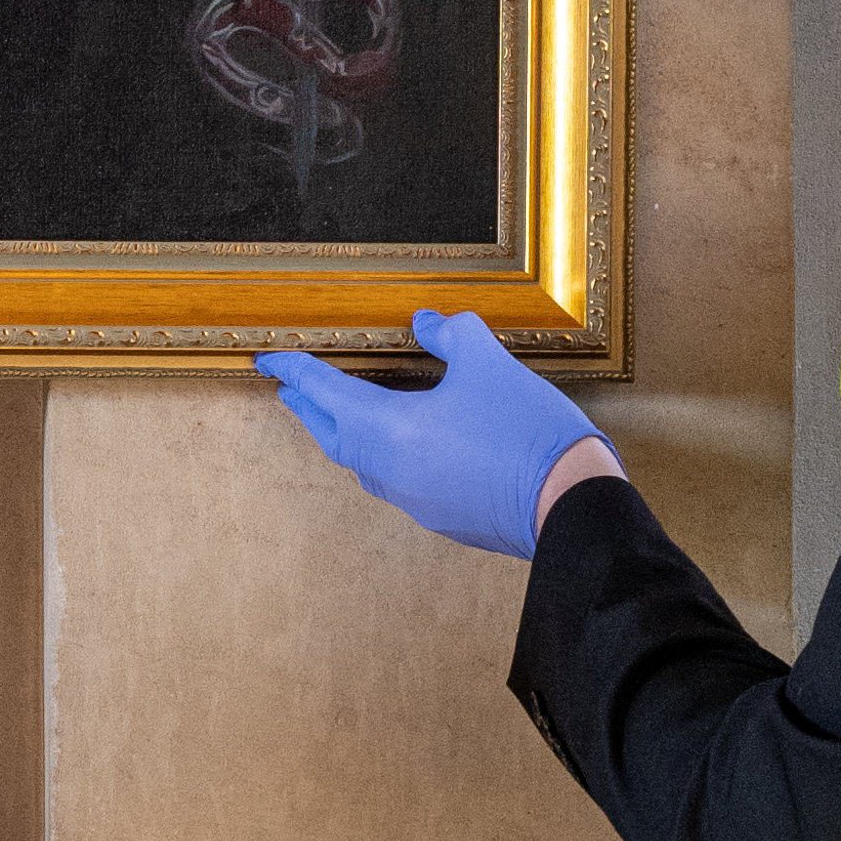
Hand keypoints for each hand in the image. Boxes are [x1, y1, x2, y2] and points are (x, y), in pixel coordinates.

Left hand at [254, 304, 615, 559]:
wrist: (570, 506)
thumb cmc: (526, 432)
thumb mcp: (489, 364)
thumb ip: (452, 335)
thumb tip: (427, 323)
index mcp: (388, 429)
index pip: (326, 392)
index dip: (296, 370)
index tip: (269, 359)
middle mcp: (389, 470)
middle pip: (333, 435)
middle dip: (309, 408)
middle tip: (291, 388)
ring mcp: (413, 500)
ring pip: (362, 463)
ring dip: (345, 435)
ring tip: (341, 415)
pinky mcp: (441, 517)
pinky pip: (397, 480)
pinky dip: (385, 456)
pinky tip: (406, 445)